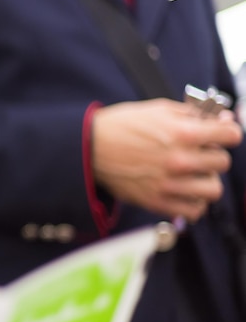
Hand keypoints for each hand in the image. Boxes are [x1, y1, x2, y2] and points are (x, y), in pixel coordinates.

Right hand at [92, 99, 242, 221]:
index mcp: (181, 133)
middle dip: (213, 154)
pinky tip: (185, 192)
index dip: (228, 132)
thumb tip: (219, 120)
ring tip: (195, 175)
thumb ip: (190, 114)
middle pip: (222, 162)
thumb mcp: (156, 109)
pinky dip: (194, 203)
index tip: (221, 134)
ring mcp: (169, 183)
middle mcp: (179, 160)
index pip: (230, 135)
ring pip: (213, 190)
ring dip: (207, 181)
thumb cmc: (120, 126)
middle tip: (200, 152)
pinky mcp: (157, 201)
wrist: (90, 148)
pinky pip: (193, 211)